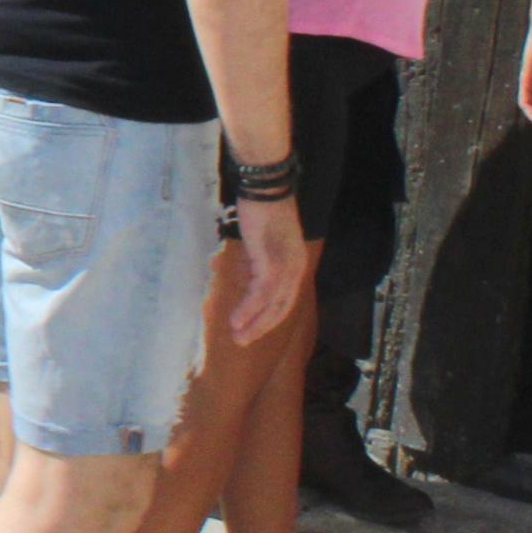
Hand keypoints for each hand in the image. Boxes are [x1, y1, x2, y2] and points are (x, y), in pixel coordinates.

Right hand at [217, 191, 313, 345]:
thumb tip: (247, 279)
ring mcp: (285, 267)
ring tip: (237, 336)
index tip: (251, 330)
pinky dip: (248, 309)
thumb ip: (258, 263)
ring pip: (271, 305)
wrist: (267, 190)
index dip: (268, 318)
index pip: (285, 300)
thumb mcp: (263, 243)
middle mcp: (295, 269)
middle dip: (261, 328)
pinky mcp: (271, 263)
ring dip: (253, 324)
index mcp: (296, 265)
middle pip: (281, 308)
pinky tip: (235, 320)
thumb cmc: (263, 211)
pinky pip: (260, 293)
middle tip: (242, 342)